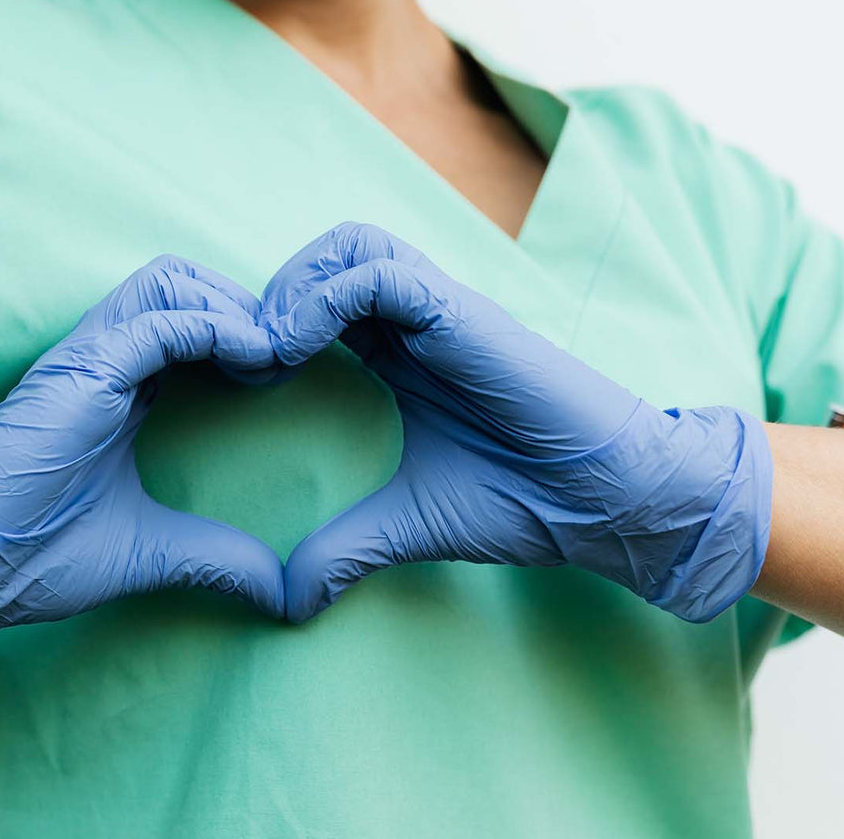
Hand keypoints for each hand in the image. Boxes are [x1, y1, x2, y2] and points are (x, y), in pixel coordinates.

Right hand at [0, 257, 284, 667]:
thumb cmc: (31, 557)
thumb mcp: (148, 553)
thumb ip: (215, 558)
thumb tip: (280, 593)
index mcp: (118, 390)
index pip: (188, 324)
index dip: (241, 336)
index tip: (282, 378)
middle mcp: (103, 362)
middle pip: (184, 284)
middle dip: (244, 307)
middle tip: (284, 360)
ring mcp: (89, 360)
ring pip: (171, 281)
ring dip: (232, 308)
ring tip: (270, 357)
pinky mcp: (81, 370)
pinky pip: (159, 321)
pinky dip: (215, 329)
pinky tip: (255, 362)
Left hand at [261, 222, 772, 623]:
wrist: (607, 505)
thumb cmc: (525, 501)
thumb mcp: (409, 524)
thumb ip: (345, 548)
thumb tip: (288, 599)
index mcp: (402, 352)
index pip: (321, 300)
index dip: (269, 326)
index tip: (236, 380)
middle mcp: (420, 320)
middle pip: (329, 256)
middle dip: (273, 295)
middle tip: (241, 359)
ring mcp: (443, 311)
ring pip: (352, 245)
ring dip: (294, 287)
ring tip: (264, 350)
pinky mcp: (464, 315)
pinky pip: (381, 273)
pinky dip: (325, 298)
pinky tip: (293, 348)